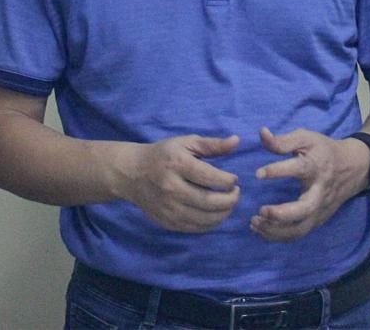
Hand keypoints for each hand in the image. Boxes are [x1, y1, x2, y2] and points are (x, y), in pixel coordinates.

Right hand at [114, 134, 240, 232]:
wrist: (133, 173)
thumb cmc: (164, 155)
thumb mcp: (186, 143)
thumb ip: (212, 144)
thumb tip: (236, 141)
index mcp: (177, 164)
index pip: (211, 178)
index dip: (229, 181)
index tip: (234, 179)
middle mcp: (171, 188)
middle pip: (209, 202)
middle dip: (230, 200)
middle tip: (236, 194)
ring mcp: (168, 207)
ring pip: (204, 219)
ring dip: (223, 214)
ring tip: (229, 204)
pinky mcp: (166, 221)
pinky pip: (194, 228)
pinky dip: (210, 224)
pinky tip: (216, 215)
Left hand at [249, 127, 366, 241]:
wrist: (353, 168)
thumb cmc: (324, 151)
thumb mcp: (307, 138)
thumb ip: (283, 140)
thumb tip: (262, 133)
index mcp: (316, 167)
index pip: (298, 169)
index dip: (278, 171)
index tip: (258, 174)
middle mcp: (319, 191)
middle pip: (304, 209)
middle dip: (282, 214)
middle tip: (261, 211)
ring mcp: (320, 209)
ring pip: (301, 228)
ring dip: (277, 230)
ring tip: (255, 222)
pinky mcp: (318, 220)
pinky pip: (299, 233)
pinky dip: (280, 236)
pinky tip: (262, 230)